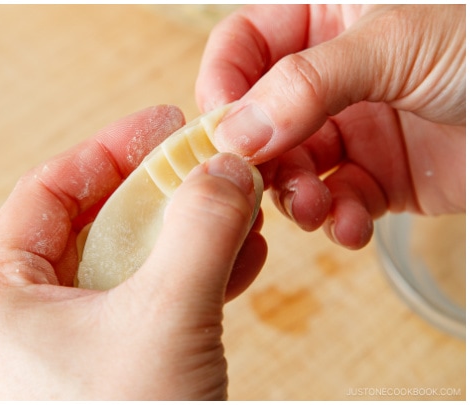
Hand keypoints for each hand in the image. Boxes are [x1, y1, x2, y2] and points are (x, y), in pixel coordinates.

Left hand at [0, 106, 267, 399]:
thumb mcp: (167, 315)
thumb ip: (196, 227)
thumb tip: (221, 166)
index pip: (44, 193)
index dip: (110, 152)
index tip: (165, 128)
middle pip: (77, 232)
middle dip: (153, 200)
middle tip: (204, 170)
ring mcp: (32, 365)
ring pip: (105, 278)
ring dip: (173, 244)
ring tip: (234, 220)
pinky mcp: (74, 391)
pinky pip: (118, 322)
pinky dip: (169, 293)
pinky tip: (228, 271)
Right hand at [195, 4, 465, 248]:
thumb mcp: (392, 43)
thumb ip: (304, 84)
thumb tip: (234, 131)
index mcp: (328, 16)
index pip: (243, 46)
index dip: (223, 84)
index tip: (220, 129)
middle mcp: (334, 72)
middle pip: (257, 115)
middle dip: (258, 154)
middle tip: (262, 182)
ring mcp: (358, 125)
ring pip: (291, 167)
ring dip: (293, 194)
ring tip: (313, 208)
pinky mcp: (385, 177)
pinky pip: (336, 203)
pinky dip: (336, 219)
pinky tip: (350, 223)